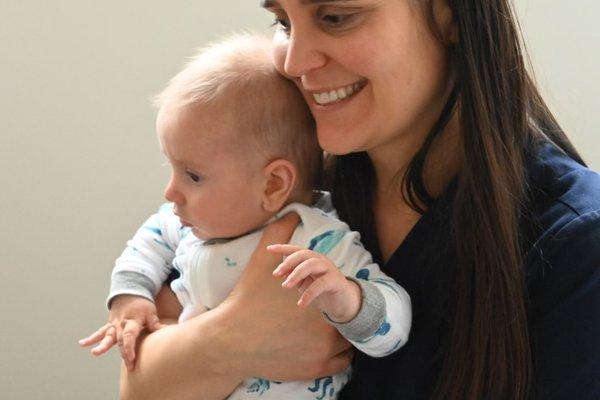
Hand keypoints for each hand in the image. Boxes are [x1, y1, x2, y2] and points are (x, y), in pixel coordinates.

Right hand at [79, 295, 165, 370]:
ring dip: (102, 345)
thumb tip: (166, 331)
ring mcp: (114, 325)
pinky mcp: (109, 325)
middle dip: (124, 354)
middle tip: (128, 366)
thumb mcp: (151, 311)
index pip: (130, 336)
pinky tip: (82, 343)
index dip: (130, 347)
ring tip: (95, 352)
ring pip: (107, 336)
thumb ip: (155, 323)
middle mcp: (121, 324)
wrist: (129, 291)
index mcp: (133, 321)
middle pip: (121, 340)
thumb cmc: (142, 304)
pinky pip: (100, 332)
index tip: (131, 358)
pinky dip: (91, 338)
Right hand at [219, 213, 352, 380]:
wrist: (229, 339)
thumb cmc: (247, 299)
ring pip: (348, 344)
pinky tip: (322, 349)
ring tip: (323, 331)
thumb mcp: (261, 262)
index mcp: (320, 300)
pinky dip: (337, 358)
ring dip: (341, 338)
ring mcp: (322, 354)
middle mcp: (327, 329)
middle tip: (323, 314)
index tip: (326, 296)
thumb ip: (279, 235)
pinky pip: (341, 365)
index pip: (345, 296)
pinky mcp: (313, 372)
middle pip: (348, 320)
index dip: (337, 295)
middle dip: (338, 316)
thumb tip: (291, 213)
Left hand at [269, 245, 361, 322]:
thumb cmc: (322, 290)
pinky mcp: (336, 281)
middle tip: (276, 274)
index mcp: (313, 259)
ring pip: (312, 265)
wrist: (344, 302)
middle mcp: (321, 261)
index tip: (269, 249)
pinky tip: (300, 304)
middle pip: (304, 255)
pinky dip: (309, 294)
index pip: (297, 250)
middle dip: (289, 263)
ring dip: (296, 274)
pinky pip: (321, 284)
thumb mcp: (306, 282)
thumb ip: (295, 277)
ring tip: (286, 286)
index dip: (283, 248)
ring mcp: (330, 269)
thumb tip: (281, 274)